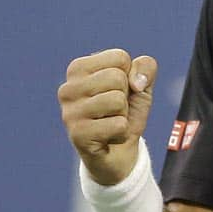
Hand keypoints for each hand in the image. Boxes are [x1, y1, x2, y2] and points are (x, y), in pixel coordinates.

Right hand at [58, 48, 157, 184]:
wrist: (119, 153)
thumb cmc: (125, 113)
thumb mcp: (141, 84)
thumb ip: (145, 67)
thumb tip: (136, 83)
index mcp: (78, 68)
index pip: (119, 58)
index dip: (129, 76)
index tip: (118, 92)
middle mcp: (67, 88)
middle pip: (117, 78)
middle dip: (125, 97)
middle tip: (114, 111)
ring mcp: (69, 112)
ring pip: (117, 100)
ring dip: (123, 115)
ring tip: (110, 122)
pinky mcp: (78, 135)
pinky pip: (118, 125)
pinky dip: (122, 133)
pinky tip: (108, 138)